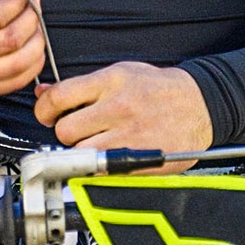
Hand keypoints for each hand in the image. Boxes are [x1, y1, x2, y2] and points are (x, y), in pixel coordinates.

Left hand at [32, 61, 211, 172]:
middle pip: (65, 131)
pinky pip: (102, 171)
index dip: (45, 110)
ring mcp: (129, 135)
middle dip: (67, 133)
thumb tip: (43, 93)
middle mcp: (119, 107)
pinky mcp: (138, 160)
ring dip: (82, 153)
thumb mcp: (121, 73)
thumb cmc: (160, 89)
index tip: (47, 115)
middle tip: (79, 131)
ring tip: (96, 143)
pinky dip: (100, 168)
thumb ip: (81, 85)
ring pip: (81, 154)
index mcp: (112, 81)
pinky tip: (110, 156)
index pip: (59, 98)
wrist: (201, 104)